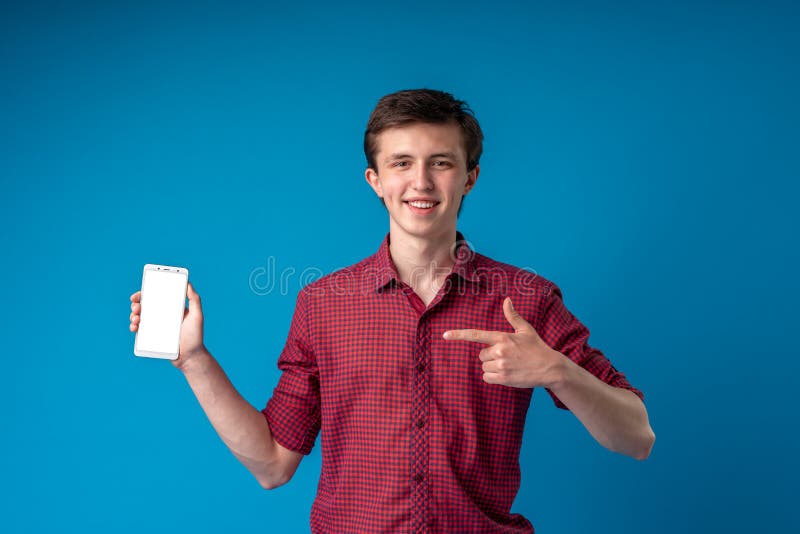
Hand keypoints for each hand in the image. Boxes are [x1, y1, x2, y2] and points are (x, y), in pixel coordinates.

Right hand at [129, 281, 205, 369]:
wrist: (190, 358)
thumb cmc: (196, 337)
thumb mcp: (197, 316)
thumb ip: (195, 300)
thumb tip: (188, 283)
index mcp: (172, 309)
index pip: (157, 297)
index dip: (146, 293)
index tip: (139, 293)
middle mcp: (163, 316)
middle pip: (146, 306)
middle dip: (136, 304)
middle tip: (135, 306)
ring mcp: (157, 327)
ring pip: (140, 317)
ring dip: (133, 315)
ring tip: (135, 317)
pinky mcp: (152, 338)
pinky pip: (140, 331)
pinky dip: (134, 327)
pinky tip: (134, 327)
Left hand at [443, 297, 565, 387]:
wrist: (550, 368)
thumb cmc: (537, 347)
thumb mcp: (526, 330)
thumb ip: (513, 316)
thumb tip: (507, 300)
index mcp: (502, 337)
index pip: (476, 335)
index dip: (458, 335)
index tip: (445, 335)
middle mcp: (500, 351)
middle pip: (481, 355)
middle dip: (490, 356)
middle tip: (507, 356)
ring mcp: (501, 366)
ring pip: (484, 367)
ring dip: (492, 367)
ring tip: (509, 365)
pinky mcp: (504, 379)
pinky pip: (487, 378)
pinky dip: (493, 377)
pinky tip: (506, 374)